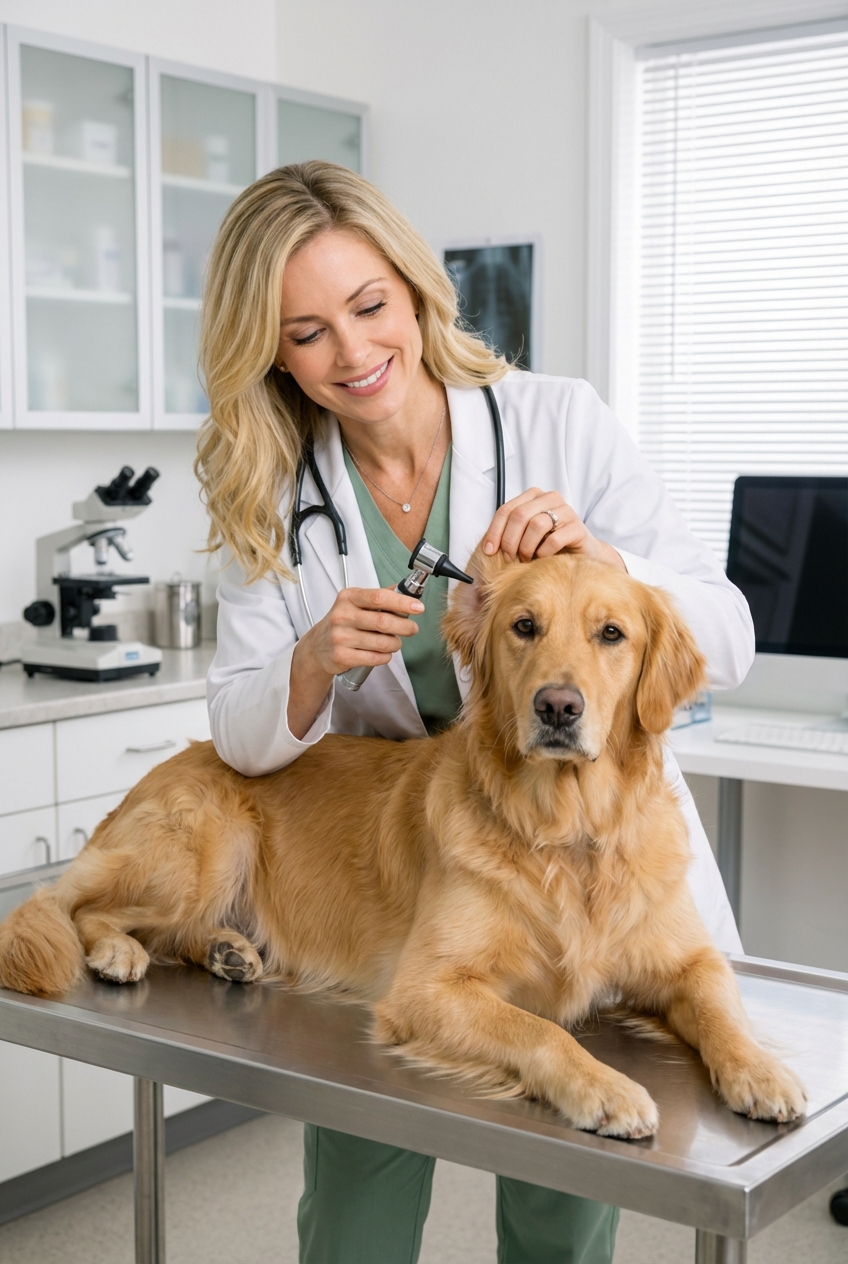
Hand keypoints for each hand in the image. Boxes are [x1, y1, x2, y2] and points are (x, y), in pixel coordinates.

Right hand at [299, 586, 423, 677]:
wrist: (317, 648)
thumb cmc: (342, 623)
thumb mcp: (355, 603)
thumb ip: (380, 596)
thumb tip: (407, 588)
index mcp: (348, 598)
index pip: (379, 597)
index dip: (402, 602)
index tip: (418, 607)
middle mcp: (342, 616)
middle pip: (383, 622)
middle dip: (405, 627)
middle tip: (412, 629)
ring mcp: (340, 637)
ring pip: (382, 643)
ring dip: (395, 644)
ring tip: (395, 642)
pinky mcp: (341, 656)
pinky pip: (375, 658)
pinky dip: (385, 657)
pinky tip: (384, 653)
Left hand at [483, 489, 624, 569]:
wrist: (581, 555)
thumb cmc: (548, 546)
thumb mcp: (524, 536)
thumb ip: (509, 533)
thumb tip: (486, 547)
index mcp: (533, 496)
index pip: (506, 510)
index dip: (494, 531)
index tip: (489, 551)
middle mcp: (550, 498)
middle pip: (519, 515)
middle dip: (509, 540)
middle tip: (509, 559)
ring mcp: (566, 511)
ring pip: (536, 524)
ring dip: (526, 547)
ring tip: (527, 559)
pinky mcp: (578, 527)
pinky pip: (554, 539)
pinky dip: (543, 553)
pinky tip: (543, 559)